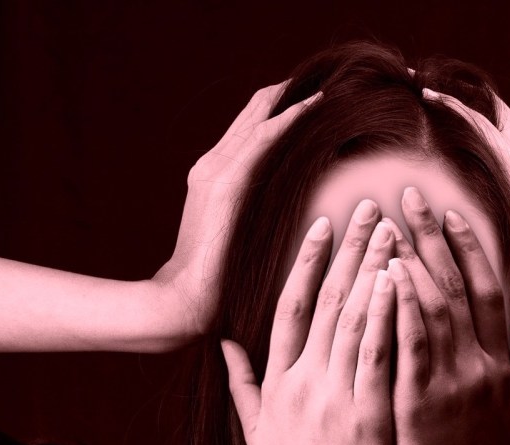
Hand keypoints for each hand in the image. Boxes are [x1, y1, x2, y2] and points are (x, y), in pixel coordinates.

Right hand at [152, 82, 320, 336]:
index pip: (249, 130)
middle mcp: (212, 166)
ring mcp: (215, 171)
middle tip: (322, 80)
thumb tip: (293, 210)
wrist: (185, 299)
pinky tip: (312, 106)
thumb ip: (256, 216)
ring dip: (291, 100)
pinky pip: (262, 139)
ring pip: (258, 119)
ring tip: (324, 85)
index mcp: (214, 177)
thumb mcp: (240, 239)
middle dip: (285, 95)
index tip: (311, 100)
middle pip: (252, 115)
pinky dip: (287, 119)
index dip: (278, 110)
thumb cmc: (219, 281)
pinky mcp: (225, 182)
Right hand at [220, 200, 396, 444]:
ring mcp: (332, 399)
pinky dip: (386, 314)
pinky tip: (400, 279)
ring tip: (393, 227)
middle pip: (325, 300)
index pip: (290, 306)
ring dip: (373, 267)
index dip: (307, 260)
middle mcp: (300, 384)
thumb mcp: (257, 438)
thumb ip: (243, 387)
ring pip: (352, 318)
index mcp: (277, 385)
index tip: (324, 223)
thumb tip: (224, 344)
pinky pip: (377, 354)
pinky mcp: (366, 418)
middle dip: (348, 249)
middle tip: (369, 205)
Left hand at [386, 187, 509, 444]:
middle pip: (457, 286)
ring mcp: (451, 385)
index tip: (450, 212)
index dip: (469, 248)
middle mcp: (480, 368)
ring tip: (386, 220)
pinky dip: (399, 305)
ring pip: (432, 306)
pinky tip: (382, 273)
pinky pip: (409, 344)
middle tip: (408, 194)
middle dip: (432, 235)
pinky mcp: (418, 404)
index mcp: (502, 369)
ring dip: (409, 258)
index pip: (488, 292)